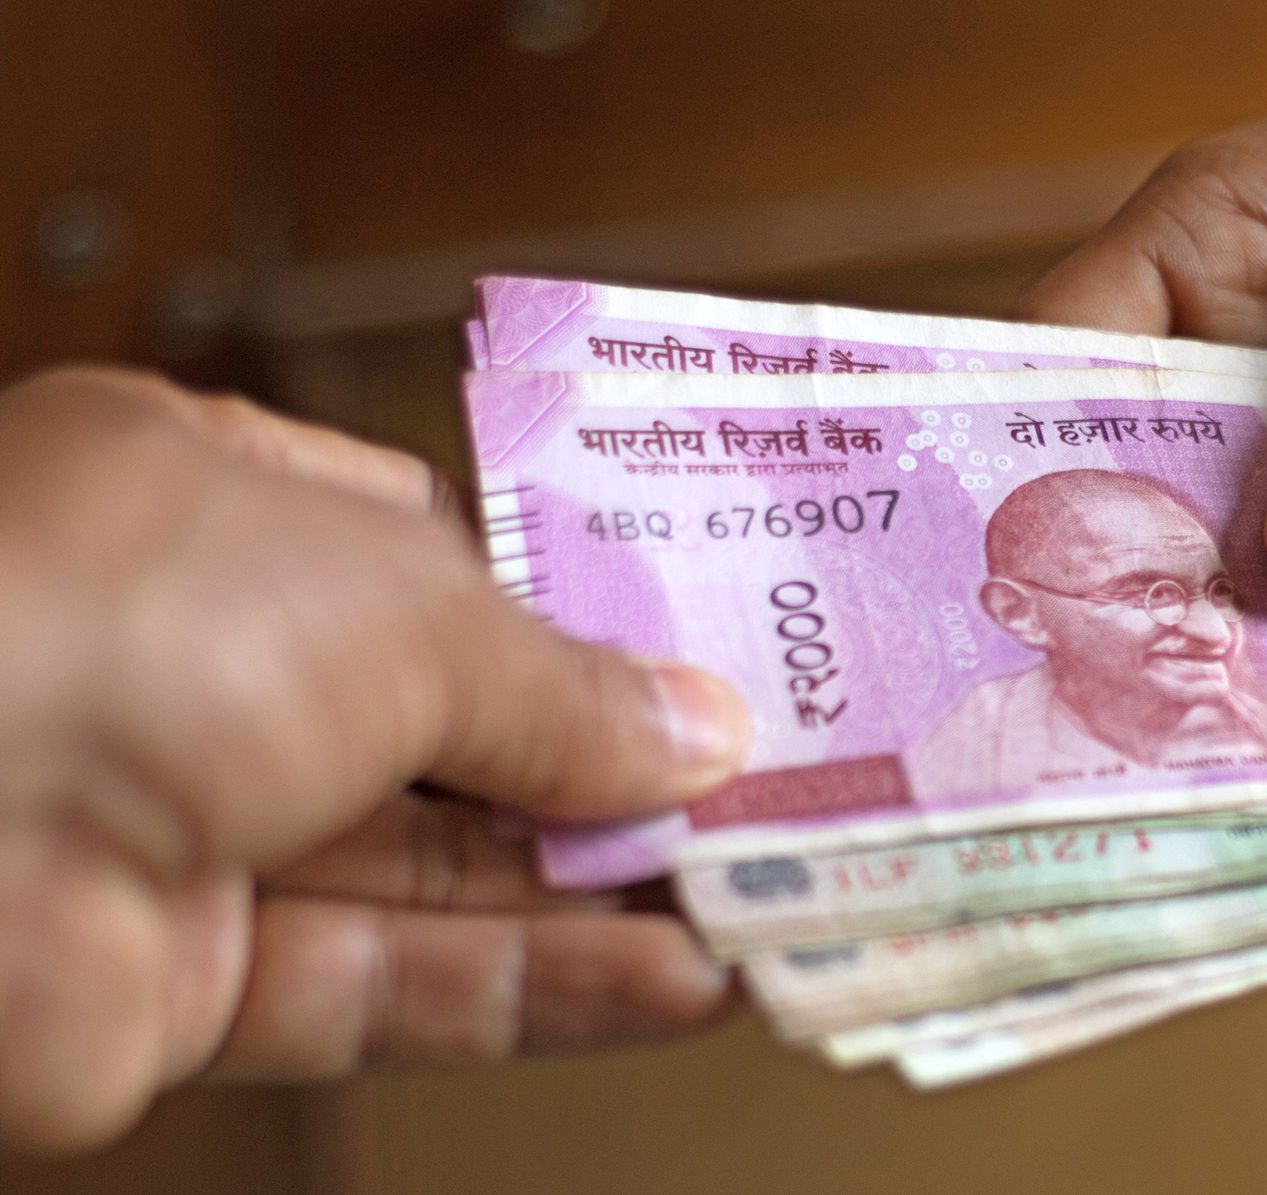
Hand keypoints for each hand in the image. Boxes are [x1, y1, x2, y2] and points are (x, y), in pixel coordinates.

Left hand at [0, 368, 751, 1152]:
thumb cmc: (111, 621)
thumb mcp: (397, 605)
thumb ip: (555, 684)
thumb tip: (698, 731)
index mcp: (210, 509)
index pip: (436, 555)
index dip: (578, 605)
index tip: (711, 646)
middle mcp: (193, 666)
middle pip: (455, 726)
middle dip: (617, 761)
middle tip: (774, 784)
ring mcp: (186, 833)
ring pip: (443, 873)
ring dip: (610, 891)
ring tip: (767, 896)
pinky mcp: (185, 990)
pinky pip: (394, 987)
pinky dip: (541, 990)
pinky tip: (675, 981)